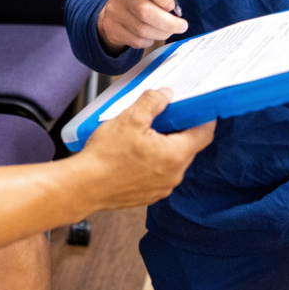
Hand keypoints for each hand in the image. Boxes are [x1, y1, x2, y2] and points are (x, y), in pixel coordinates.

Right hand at [79, 88, 214, 210]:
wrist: (84, 187)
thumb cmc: (106, 156)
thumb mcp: (130, 118)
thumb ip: (152, 102)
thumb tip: (166, 94)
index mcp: (175, 155)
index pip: (204, 134)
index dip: (204, 117)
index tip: (199, 107)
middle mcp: (173, 175)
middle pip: (188, 147)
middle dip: (180, 129)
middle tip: (165, 114)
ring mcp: (162, 188)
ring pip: (172, 160)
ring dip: (165, 145)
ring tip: (145, 132)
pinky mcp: (149, 194)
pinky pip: (159, 173)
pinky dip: (154, 160)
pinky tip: (136, 151)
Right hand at [97, 0, 190, 53]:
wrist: (117, 9)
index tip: (173, 5)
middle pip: (145, 11)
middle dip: (169, 23)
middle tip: (182, 26)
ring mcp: (114, 10)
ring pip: (142, 29)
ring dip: (162, 33)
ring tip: (169, 30)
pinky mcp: (113, 28)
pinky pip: (137, 40)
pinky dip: (150, 40)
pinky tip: (152, 34)